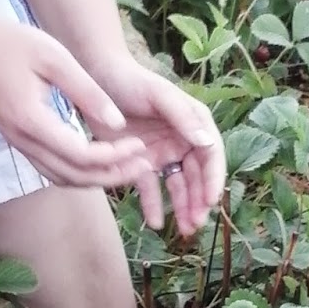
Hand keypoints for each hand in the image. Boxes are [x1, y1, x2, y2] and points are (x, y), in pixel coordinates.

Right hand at [0, 19, 156, 189]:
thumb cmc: (9, 43)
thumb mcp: (54, 57)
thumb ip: (87, 92)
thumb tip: (119, 124)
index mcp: (33, 121)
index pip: (82, 156)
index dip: (115, 156)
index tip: (140, 143)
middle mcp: (24, 141)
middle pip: (75, 177)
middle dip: (113, 176)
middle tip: (145, 165)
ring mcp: (18, 144)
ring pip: (63, 178)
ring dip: (98, 178)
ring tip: (128, 167)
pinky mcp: (18, 140)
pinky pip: (52, 169)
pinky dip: (80, 172)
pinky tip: (101, 160)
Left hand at [92, 55, 225, 234]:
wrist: (95, 78)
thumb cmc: (131, 81)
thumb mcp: (159, 95)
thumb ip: (183, 117)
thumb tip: (207, 143)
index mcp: (194, 123)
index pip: (211, 156)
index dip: (212, 179)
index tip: (210, 201)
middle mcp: (181, 140)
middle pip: (196, 177)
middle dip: (198, 201)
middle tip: (195, 224)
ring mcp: (161, 153)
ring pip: (177, 186)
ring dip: (182, 208)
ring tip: (183, 229)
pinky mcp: (138, 162)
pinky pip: (149, 188)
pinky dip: (153, 205)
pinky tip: (155, 223)